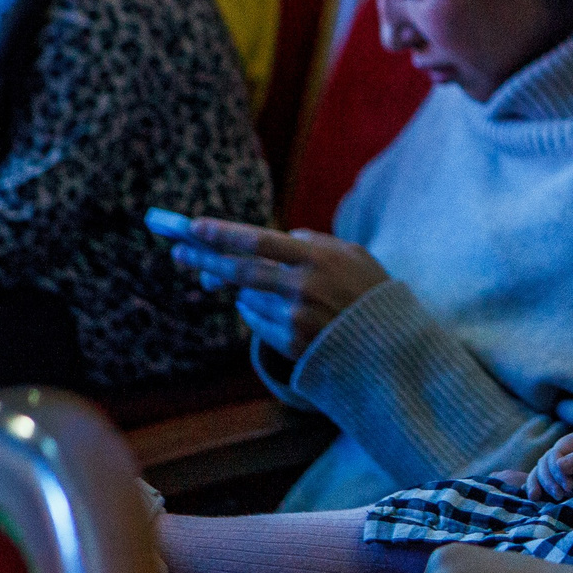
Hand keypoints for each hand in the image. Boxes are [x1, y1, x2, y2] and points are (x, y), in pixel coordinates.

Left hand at [167, 220, 390, 360]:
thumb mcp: (351, 255)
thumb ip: (312, 242)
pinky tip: (280, 310)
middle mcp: (303, 287)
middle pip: (240, 270)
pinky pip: (257, 320)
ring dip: (245, 288)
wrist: (392, 345)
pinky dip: (258, 310)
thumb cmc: (369, 291)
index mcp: (318, 258)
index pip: (259, 241)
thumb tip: (269, 241)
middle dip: (205, 259)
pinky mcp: (291, 343)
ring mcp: (295, 318)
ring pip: (248, 296)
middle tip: (179, 251)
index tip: (193, 226)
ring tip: (268, 288)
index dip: (223, 234)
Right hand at [525, 429, 572, 499]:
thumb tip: (557, 465)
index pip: (557, 452)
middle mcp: (568, 452)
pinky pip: (547, 484)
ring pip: (542, 473)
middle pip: (546, 462)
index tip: (568, 486)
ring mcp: (566, 468)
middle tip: (560, 495)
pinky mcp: (567, 483)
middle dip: (548, 479)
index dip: (556, 468)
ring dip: (539, 484)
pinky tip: (533, 498)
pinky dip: (539, 489)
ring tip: (538, 499)